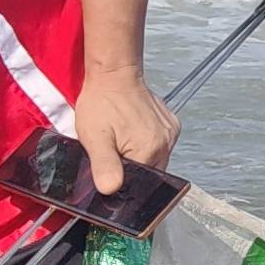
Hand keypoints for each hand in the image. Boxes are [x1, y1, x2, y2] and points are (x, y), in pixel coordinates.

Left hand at [68, 66, 180, 195]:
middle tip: (113, 147)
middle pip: (148, 173)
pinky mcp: (170, 125)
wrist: (112, 74)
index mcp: (149, 150)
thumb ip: (104, 166)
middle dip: (129, 167)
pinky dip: (144, 144)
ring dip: (137, 156)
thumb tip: (110, 189)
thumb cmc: (102, 101)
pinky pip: (158, 146)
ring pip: (153, 160)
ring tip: (121, 137)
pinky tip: (130, 132)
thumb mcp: (94, 137)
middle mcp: (166, 142)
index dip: (121, 179)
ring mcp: (170, 133)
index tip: (109, 165)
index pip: (138, 183)